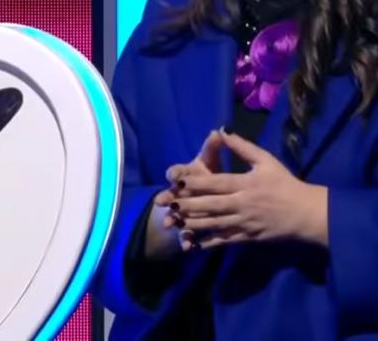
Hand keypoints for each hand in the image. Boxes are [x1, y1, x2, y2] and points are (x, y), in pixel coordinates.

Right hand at [146, 130, 223, 255]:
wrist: (204, 193)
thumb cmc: (208, 172)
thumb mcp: (211, 160)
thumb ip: (212, 148)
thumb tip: (217, 131)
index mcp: (187, 175)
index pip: (178, 171)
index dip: (175, 172)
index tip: (173, 175)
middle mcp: (182, 192)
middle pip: (173, 194)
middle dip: (167, 197)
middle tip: (160, 201)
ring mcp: (184, 209)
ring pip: (177, 215)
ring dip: (172, 219)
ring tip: (169, 225)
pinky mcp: (189, 224)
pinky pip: (188, 233)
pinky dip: (186, 240)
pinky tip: (187, 246)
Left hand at [169, 131, 328, 249]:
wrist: (307, 213)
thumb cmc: (285, 184)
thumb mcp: (266, 160)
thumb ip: (243, 147)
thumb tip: (222, 131)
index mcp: (246, 184)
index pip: (216, 182)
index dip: (195, 182)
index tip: (176, 181)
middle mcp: (243, 204)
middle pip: (210, 205)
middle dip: (187, 205)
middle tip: (166, 204)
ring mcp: (245, 223)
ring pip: (214, 224)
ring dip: (192, 224)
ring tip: (173, 222)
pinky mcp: (248, 237)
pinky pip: (225, 240)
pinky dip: (209, 242)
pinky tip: (194, 243)